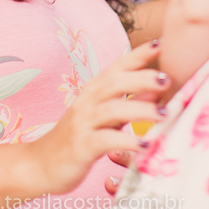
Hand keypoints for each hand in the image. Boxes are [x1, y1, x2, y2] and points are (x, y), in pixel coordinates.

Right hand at [24, 41, 168, 195]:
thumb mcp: (104, 118)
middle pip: (115, 82)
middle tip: (169, 79)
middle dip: (142, 78)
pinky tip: (145, 145)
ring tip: (164, 114)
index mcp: (94, 91)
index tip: (161, 43)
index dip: (138, 54)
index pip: (118, 67)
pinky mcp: (81, 146)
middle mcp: (87, 102)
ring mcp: (82, 123)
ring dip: (140, 109)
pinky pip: (105, 140)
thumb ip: (127, 103)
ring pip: (112, 109)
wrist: (39, 165)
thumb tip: (157, 91)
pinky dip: (127, 141)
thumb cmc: (77, 139)